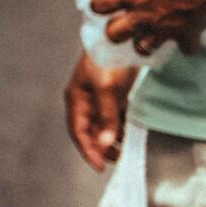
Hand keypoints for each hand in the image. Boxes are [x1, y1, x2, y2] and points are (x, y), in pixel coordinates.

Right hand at [64, 51, 136, 171]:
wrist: (121, 39)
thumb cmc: (107, 61)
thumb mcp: (107, 90)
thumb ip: (107, 118)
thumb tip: (107, 143)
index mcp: (76, 99)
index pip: (78, 132)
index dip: (87, 151)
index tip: (100, 167)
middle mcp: (85, 101)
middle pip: (90, 131)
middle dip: (101, 148)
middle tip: (117, 160)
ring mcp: (98, 98)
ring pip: (102, 126)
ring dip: (112, 140)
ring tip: (125, 151)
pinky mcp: (112, 95)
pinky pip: (113, 118)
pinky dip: (120, 128)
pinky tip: (129, 134)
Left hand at [91, 0, 205, 53]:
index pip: (98, 6)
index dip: (97, 4)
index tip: (103, 3)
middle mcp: (143, 16)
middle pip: (114, 35)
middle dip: (114, 30)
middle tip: (120, 23)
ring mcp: (164, 29)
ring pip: (143, 48)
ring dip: (142, 42)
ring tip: (146, 33)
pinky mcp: (185, 36)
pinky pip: (183, 50)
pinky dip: (183, 45)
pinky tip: (183, 35)